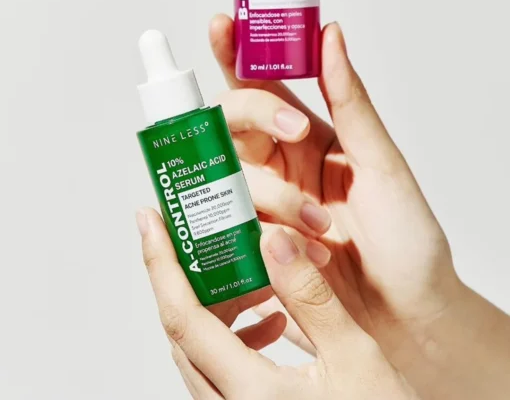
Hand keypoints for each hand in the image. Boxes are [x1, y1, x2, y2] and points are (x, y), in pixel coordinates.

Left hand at [137, 208, 418, 399]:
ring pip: (201, 349)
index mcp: (250, 395)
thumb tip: (272, 241)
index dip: (162, 264)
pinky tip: (272, 319)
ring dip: (217, 304)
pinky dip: (236, 333)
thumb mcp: (355, 358)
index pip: (184, 318)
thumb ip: (310, 297)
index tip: (151, 223)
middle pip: (184, 331)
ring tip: (250, 274)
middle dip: (187, 275)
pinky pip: (222, 368)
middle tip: (201, 235)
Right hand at [209, 15, 458, 360]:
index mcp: (308, 138)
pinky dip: (253, 232)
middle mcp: (278, 166)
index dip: (236, 54)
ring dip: (270, 194)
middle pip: (231, 123)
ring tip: (319, 227)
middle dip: (250, 117)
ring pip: (229, 174)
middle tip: (291, 133)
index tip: (222, 25)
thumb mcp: (382, 164)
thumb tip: (330, 34)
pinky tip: (290, 248)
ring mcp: (261, 205)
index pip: (262, 85)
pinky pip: (226, 225)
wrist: (408, 321)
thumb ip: (349, 101)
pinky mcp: (250, 245)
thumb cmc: (407, 242)